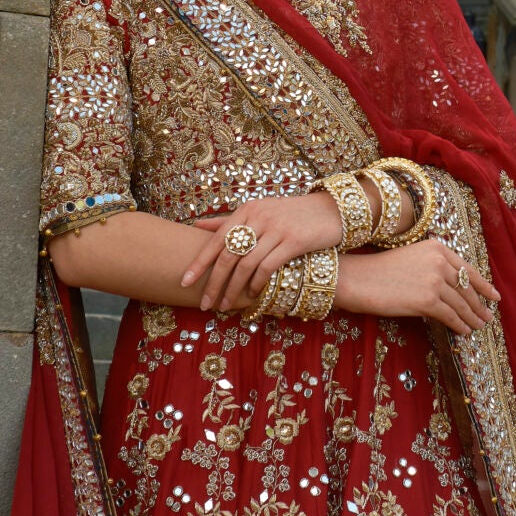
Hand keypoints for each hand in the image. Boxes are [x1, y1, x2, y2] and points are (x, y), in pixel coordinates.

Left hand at [180, 191, 343, 312]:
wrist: (330, 210)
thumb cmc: (291, 214)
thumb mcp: (259, 211)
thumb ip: (229, 221)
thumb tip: (196, 225)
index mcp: (246, 210)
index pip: (216, 239)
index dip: (199, 263)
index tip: (185, 282)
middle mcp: (258, 217)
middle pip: (228, 255)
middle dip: (214, 283)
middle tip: (205, 304)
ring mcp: (276, 229)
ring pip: (246, 265)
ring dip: (233, 289)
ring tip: (226, 305)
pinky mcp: (293, 241)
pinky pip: (268, 267)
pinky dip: (257, 284)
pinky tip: (252, 295)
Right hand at [334, 240, 499, 335]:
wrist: (358, 279)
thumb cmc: (379, 271)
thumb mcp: (411, 259)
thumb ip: (434, 268)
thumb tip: (454, 290)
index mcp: (437, 248)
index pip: (467, 269)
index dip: (483, 285)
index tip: (495, 296)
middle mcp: (439, 261)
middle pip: (466, 288)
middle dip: (479, 305)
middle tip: (487, 317)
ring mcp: (434, 280)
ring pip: (461, 304)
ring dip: (472, 318)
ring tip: (479, 326)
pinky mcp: (427, 300)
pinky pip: (450, 316)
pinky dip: (459, 325)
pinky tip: (464, 332)